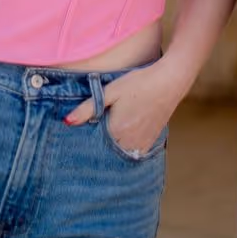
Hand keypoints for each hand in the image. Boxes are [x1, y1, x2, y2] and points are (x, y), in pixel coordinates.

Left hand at [63, 60, 182, 154]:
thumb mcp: (110, 92)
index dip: (86, 142)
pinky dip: (126, 148)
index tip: (80, 138)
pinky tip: (122, 136)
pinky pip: (133, 153)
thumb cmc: (138, 84)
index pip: (94, 147)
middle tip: (94, 136)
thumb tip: (67, 122)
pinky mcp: (151, 142)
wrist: (169, 82)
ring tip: (108, 134)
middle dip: (98, 148)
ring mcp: (141, 145)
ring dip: (113, 149)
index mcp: (116, 132)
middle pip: (107, 153)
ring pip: (120, 154)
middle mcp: (129, 143)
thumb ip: (88, 108)